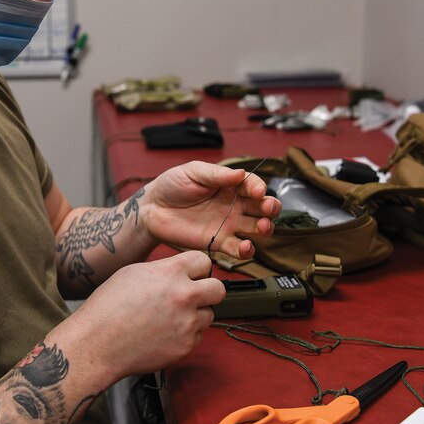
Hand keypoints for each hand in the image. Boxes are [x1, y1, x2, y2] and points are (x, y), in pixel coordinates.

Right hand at [63, 251, 225, 381]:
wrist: (97, 343)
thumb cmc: (109, 306)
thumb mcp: (134, 273)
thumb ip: (164, 270)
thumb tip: (183, 271)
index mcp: (171, 273)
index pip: (205, 262)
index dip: (196, 269)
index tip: (190, 276)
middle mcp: (184, 296)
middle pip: (218, 289)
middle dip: (207, 291)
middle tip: (191, 297)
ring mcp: (187, 323)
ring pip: (209, 315)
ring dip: (195, 315)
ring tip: (168, 318)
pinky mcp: (186, 347)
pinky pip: (197, 336)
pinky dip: (185, 335)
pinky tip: (163, 334)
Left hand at [135, 161, 280, 259]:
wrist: (152, 209)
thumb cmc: (172, 185)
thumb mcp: (193, 172)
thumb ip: (217, 175)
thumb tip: (240, 174)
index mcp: (229, 184)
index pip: (252, 185)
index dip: (259, 187)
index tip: (258, 191)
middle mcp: (233, 204)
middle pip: (261, 207)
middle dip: (270, 208)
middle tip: (268, 209)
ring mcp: (227, 224)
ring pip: (256, 228)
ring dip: (265, 228)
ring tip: (262, 227)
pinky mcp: (218, 242)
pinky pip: (237, 248)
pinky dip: (246, 250)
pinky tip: (246, 247)